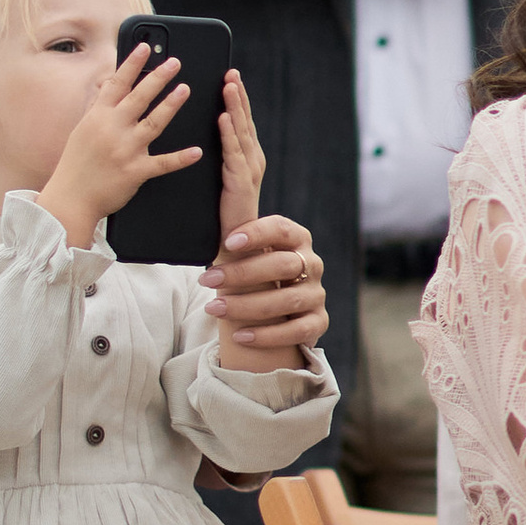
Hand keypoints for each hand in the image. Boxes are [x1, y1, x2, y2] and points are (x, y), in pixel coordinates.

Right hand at [38, 44, 201, 248]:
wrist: (70, 199)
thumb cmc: (76, 164)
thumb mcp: (82, 130)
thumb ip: (99, 110)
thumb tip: (109, 87)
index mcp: (97, 117)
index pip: (116, 84)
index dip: (131, 63)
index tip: (144, 47)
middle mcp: (112, 130)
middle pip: (139, 98)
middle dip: (158, 77)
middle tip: (174, 62)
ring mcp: (125, 150)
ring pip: (153, 123)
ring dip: (170, 105)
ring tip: (185, 89)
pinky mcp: (135, 172)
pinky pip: (162, 164)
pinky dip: (180, 158)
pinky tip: (196, 151)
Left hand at [204, 210, 327, 369]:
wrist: (272, 309)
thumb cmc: (252, 270)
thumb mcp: (244, 249)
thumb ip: (235, 224)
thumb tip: (215, 187)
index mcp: (296, 239)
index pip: (281, 229)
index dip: (257, 234)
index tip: (228, 242)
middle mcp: (312, 264)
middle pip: (282, 266)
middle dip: (242, 273)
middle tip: (207, 279)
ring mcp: (316, 294)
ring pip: (287, 301)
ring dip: (247, 306)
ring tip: (214, 309)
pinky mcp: (318, 322)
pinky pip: (298, 331)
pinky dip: (268, 335)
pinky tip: (239, 336)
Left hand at [217, 66, 265, 240]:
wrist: (236, 247)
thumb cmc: (225, 215)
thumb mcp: (220, 179)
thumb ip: (218, 158)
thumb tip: (202, 134)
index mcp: (247, 157)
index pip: (240, 122)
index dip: (237, 98)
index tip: (229, 75)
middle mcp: (252, 159)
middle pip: (244, 121)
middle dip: (237, 95)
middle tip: (230, 72)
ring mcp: (248, 170)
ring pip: (240, 132)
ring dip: (234, 107)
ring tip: (228, 86)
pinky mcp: (240, 182)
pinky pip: (233, 153)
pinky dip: (228, 134)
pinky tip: (223, 118)